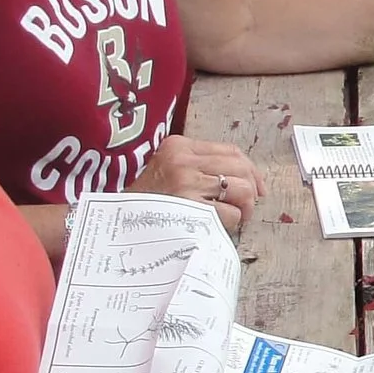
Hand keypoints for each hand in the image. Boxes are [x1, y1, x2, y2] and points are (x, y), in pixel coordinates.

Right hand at [132, 136, 261, 233]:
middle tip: (246, 207)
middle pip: (240, 168)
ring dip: (245, 207)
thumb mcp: (168, 170)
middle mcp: (183, 160)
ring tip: (236, 217)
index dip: (250, 169)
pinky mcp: (190, 208)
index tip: (257, 186)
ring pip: (241, 189)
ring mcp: (186, 184)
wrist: (116, 224)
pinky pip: (231, 212)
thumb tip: (247, 179)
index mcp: (179, 146)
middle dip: (251, 189)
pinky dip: (233, 221)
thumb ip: (200, 167)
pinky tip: (220, 226)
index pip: (230, 150)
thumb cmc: (147, 202)